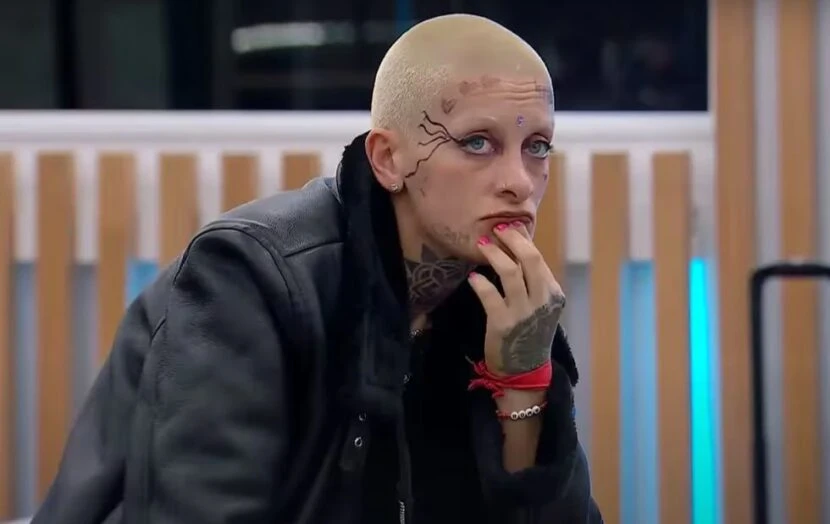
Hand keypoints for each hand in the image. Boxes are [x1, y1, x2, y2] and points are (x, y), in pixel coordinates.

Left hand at [467, 221, 565, 375]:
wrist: (524, 371)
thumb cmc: (529, 334)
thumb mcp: (540, 307)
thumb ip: (533, 282)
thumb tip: (516, 248)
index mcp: (553, 294)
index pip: (538, 259)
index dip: (522, 239)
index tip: (509, 227)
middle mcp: (542, 301)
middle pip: (530, 259)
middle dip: (512, 239)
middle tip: (496, 229)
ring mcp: (523, 312)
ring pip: (509, 272)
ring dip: (493, 254)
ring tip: (481, 245)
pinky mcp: (502, 324)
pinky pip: (489, 295)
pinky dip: (480, 282)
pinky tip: (473, 278)